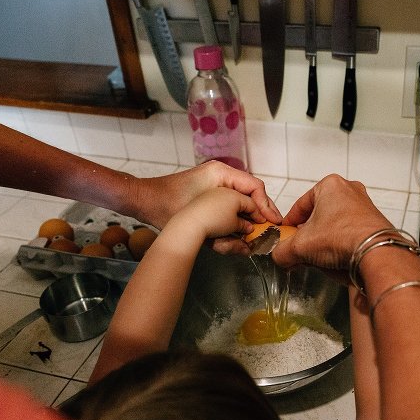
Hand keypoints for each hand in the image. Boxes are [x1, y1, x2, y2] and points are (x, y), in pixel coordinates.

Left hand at [135, 160, 281, 232]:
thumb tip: (251, 228)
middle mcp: (220, 180)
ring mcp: (213, 192)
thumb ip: (233, 219)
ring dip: (238, 229)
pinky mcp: (206, 204)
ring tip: (241, 245)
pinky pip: (224, 216)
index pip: (254, 187)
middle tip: (265, 235)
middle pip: (249, 199)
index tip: (274, 222)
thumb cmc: (169, 204)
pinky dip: (225, 231)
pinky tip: (223, 244)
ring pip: (236, 211)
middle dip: (255, 220)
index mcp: (221, 173)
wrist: (145, 204)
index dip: (267, 205)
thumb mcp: (206, 212)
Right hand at [271, 175, 393, 273]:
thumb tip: (280, 257)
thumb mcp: (300, 246)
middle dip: (308, 234)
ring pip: (334, 224)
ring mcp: (365, 206)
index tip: (284, 237)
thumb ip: (283, 251)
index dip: (289, 224)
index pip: (300, 205)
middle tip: (300, 249)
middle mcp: (350, 190)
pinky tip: (336, 259)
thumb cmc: (339, 238)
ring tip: (317, 258)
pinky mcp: (375, 223)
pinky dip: (340, 244)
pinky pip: (350, 233)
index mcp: (329, 185)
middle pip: (318, 215)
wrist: (376, 254)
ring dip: (323, 240)